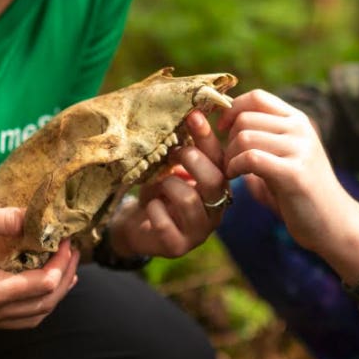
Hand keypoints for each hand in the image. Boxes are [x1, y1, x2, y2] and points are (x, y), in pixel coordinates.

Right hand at [0, 205, 79, 328]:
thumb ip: (4, 219)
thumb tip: (37, 218)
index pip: (41, 284)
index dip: (61, 262)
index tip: (68, 240)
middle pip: (42, 305)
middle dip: (64, 279)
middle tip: (74, 253)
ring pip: (32, 316)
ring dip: (54, 295)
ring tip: (68, 271)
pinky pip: (17, 318)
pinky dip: (36, 303)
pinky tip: (44, 284)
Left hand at [108, 110, 229, 258]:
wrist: (137, 226)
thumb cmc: (160, 190)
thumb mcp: (172, 166)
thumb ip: (185, 147)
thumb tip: (191, 111)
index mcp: (219, 186)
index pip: (221, 159)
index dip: (207, 137)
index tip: (193, 115)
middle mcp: (216, 210)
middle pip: (215, 181)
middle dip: (192, 160)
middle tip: (174, 152)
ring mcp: (199, 232)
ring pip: (189, 200)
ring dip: (169, 184)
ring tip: (159, 183)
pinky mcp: (178, 247)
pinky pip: (166, 224)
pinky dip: (154, 209)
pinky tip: (151, 206)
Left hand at [219, 90, 358, 268]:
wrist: (334, 223)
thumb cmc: (301, 191)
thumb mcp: (285, 155)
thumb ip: (264, 136)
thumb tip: (227, 119)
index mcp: (298, 120)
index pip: (257, 97)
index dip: (232, 109)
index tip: (221, 129)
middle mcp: (300, 129)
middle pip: (246, 118)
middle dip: (227, 139)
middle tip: (227, 161)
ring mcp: (300, 149)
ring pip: (245, 137)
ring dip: (229, 156)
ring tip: (231, 171)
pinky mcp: (294, 173)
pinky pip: (251, 158)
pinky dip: (235, 167)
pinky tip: (235, 178)